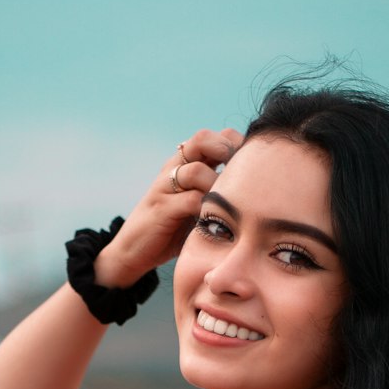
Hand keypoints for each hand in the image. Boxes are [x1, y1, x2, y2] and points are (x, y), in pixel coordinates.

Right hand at [95, 127, 242, 287]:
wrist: (133, 251)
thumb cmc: (171, 229)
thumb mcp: (195, 205)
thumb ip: (215, 192)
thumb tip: (255, 189)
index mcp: (182, 164)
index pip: (211, 137)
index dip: (232, 143)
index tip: (248, 162)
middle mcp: (172, 169)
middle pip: (202, 140)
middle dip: (226, 150)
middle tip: (240, 172)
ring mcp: (164, 187)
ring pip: (197, 170)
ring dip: (218, 184)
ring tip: (229, 203)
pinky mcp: (161, 208)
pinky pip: (190, 200)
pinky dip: (207, 207)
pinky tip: (216, 219)